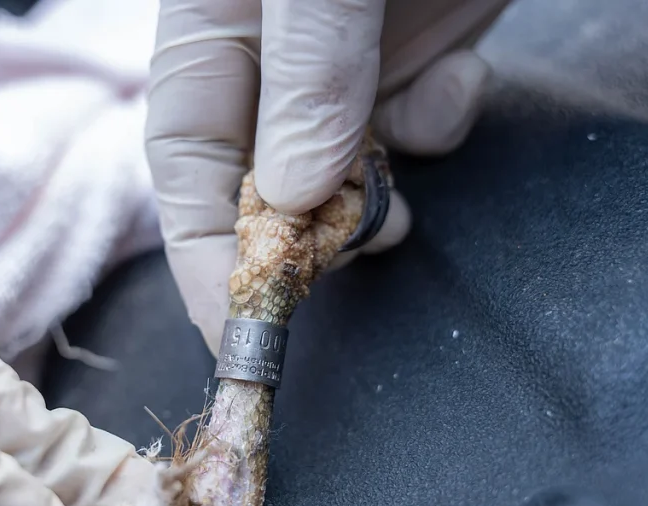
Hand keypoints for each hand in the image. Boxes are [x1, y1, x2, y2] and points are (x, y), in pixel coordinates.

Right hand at [146, 0, 511, 350]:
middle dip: (304, 235)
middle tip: (346, 251)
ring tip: (398, 200)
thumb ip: (306, 74)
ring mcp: (348, 61)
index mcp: (216, 32)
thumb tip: (292, 195)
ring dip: (373, 199)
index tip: (237, 331)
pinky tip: (461, 79)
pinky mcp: (417, 55)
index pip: (186, 163)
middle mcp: (272, 57)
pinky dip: (438, 124)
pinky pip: (417, 123)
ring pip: (347, 169)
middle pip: (262, 183)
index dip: (204, 256)